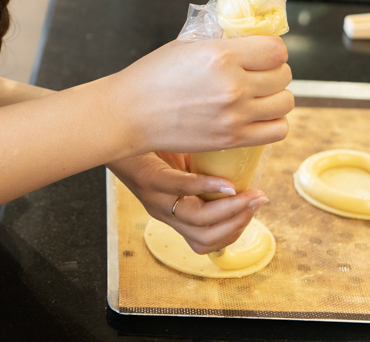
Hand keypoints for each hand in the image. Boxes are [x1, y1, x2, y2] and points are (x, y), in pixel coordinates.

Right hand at [106, 36, 292, 155]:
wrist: (130, 113)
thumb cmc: (153, 76)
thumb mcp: (188, 45)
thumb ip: (224, 42)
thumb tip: (252, 37)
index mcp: (221, 55)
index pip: (276, 50)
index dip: (272, 50)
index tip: (262, 53)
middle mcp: (232, 85)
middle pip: (284, 75)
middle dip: (275, 72)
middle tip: (259, 74)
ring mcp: (233, 115)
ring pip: (285, 103)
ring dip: (276, 97)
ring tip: (259, 96)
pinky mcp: (231, 139)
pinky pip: (276, 131)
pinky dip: (273, 123)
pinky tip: (257, 116)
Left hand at [108, 152, 269, 254]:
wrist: (112, 127)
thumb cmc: (152, 143)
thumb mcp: (184, 162)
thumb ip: (208, 168)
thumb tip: (245, 160)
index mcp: (174, 212)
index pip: (207, 241)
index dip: (234, 231)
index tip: (254, 208)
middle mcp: (165, 212)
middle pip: (206, 238)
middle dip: (238, 224)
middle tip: (258, 201)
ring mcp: (156, 197)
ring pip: (197, 222)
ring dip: (230, 212)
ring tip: (250, 195)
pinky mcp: (148, 178)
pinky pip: (179, 189)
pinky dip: (206, 187)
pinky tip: (227, 182)